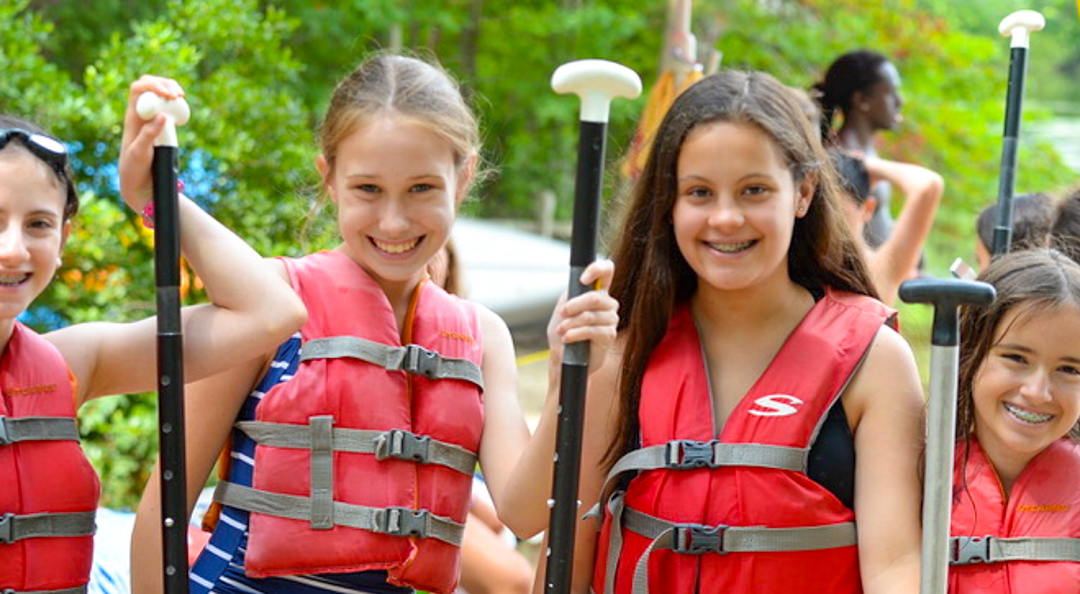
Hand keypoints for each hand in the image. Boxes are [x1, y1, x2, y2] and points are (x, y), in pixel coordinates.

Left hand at [119, 75, 184, 212]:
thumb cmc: (134, 166)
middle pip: (148, 84)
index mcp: (132, 116)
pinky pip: (165, 105)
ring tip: (181, 98)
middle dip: (164, 84)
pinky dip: (174, 102)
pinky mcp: (159, 123)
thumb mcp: (140, 152)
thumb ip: (149, 134)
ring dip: (170, 89)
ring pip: (157, 92)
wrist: (137, 179)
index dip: (154, 86)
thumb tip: (163, 115)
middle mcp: (139, 112)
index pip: (139, 88)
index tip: (170, 95)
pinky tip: (181, 109)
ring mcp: (150, 116)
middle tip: (179, 95)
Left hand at [546, 259, 617, 372]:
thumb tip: (579, 287)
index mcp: (597, 291)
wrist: (563, 356)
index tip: (583, 279)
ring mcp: (611, 319)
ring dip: (571, 323)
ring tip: (561, 330)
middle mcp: (608, 303)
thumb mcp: (563, 308)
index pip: (606, 270)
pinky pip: (592, 330)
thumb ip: (571, 294)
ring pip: (590, 315)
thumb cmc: (563, 330)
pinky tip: (567, 338)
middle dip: (574, 305)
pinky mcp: (609, 335)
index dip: (597, 269)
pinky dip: (575, 333)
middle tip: (562, 313)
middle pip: (595, 297)